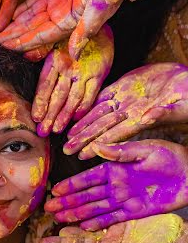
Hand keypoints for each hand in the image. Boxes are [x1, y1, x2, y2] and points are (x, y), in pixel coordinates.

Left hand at [0, 0, 123, 60]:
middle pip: (32, 29)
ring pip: (31, 16)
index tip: (5, 46)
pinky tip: (11, 13)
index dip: (22, 41)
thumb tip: (74, 55)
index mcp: (70, 23)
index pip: (40, 36)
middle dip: (14, 35)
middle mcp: (62, 16)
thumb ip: (85, 31)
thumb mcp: (99, 9)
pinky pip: (36, 1)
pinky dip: (24, 7)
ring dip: (16, 23)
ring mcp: (59, 2)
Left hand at [32, 25, 112, 134]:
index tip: (36, 118)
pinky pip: (90, 92)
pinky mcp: (98, 72)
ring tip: (57, 129)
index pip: (44, 85)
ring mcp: (83, 70)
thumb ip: (42, 55)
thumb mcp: (54, 42)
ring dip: (64, 115)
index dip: (40, 102)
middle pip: (56, 96)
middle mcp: (67, 66)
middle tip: (43, 132)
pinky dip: (84, 106)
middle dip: (49, 116)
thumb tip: (25, 57)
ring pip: (72, 97)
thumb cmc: (71, 36)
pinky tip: (76, 117)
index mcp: (54, 60)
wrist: (96, 22)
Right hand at [45, 139, 187, 229]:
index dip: (72, 184)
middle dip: (68, 201)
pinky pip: (112, 219)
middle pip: (87, 195)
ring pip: (96, 208)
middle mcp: (116, 184)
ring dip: (78, 213)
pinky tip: (83, 227)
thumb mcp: (145, 149)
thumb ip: (120, 151)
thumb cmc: (171, 156)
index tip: (55, 189)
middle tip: (49, 208)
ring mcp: (125, 199)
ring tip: (60, 219)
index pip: (89, 177)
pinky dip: (98, 223)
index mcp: (117, 167)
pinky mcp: (135, 212)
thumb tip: (96, 147)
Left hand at [65, 63, 187, 158]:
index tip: (83, 155)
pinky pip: (103, 96)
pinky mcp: (124, 86)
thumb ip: (163, 113)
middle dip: (84, 139)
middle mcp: (130, 113)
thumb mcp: (179, 107)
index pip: (115, 135)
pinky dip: (89, 104)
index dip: (98, 144)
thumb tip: (147, 119)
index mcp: (141, 120)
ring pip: (99, 114)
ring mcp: (126, 100)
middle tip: (66, 150)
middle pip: (102, 128)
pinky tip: (76, 110)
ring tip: (68, 136)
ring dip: (83, 124)